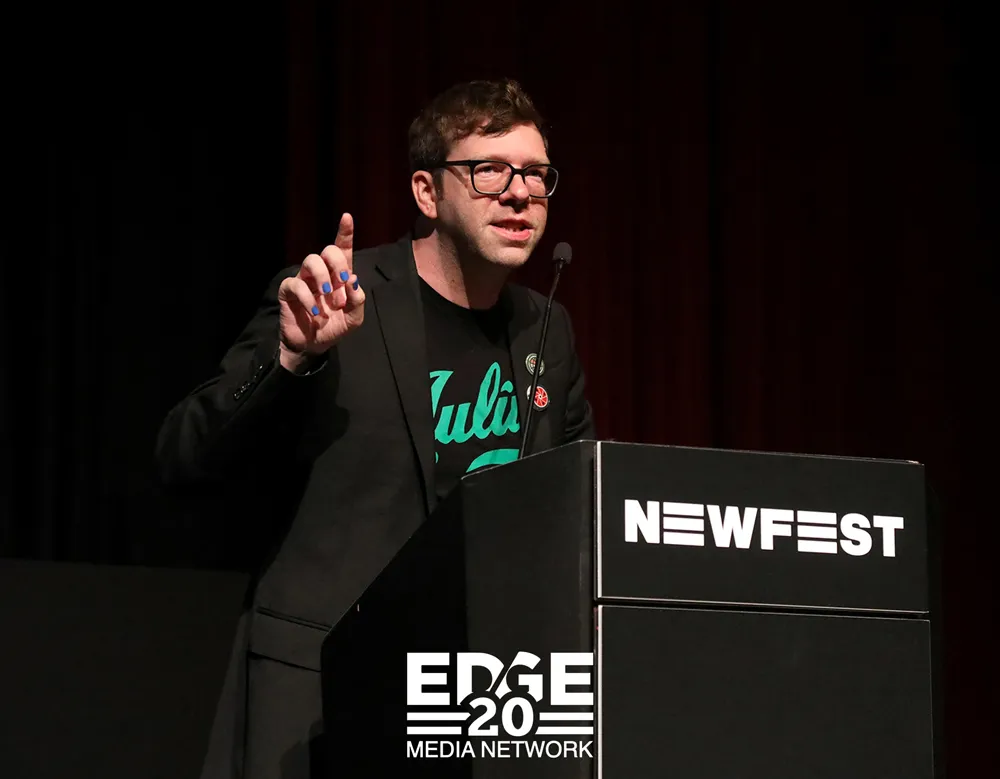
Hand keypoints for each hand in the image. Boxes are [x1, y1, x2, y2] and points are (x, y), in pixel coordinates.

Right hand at [277, 213, 365, 371]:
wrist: (313, 345)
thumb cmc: (334, 327)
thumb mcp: (353, 318)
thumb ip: (357, 300)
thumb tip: (352, 279)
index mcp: (339, 276)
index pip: (342, 249)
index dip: (344, 232)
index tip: (347, 217)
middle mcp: (321, 274)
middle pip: (327, 251)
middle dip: (338, 264)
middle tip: (343, 282)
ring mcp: (304, 280)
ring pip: (310, 260)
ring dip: (324, 278)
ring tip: (329, 299)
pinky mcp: (289, 291)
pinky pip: (296, 284)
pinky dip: (309, 298)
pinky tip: (316, 313)